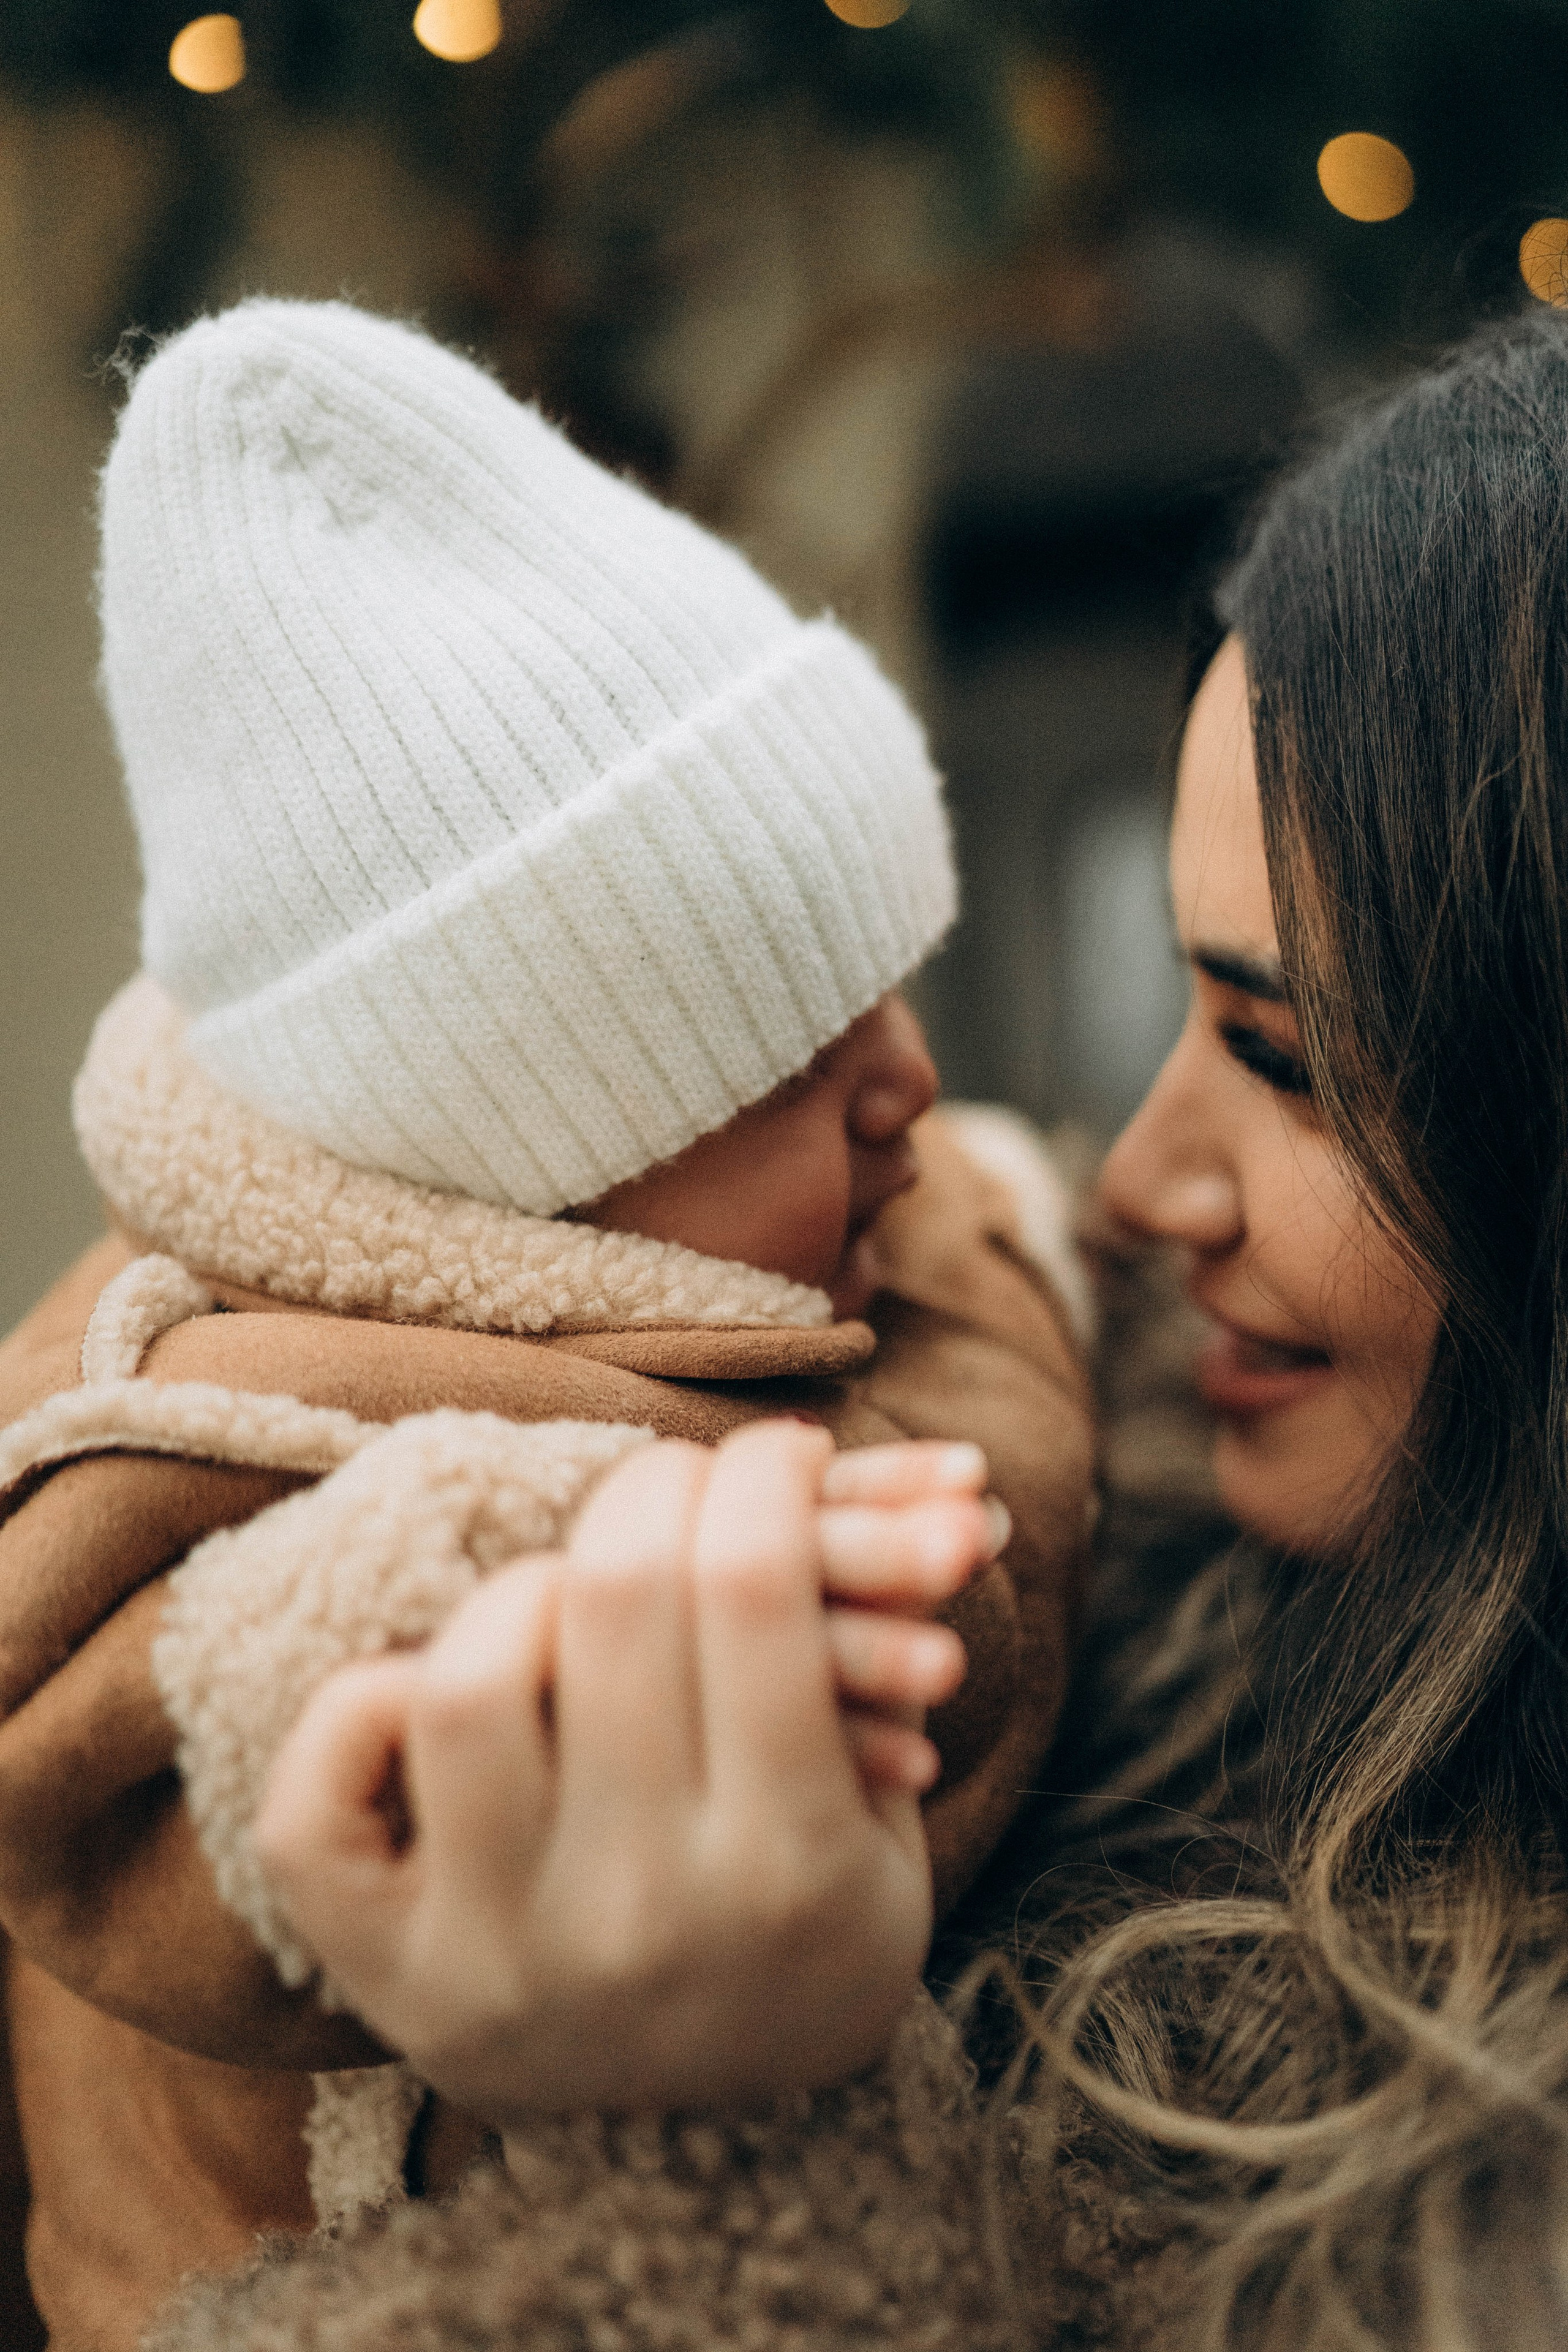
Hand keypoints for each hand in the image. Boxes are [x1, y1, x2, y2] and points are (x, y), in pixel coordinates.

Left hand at [254, 1423, 997, 2121]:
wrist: (717, 2168)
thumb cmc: (809, 1943)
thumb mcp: (888, 1826)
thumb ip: (894, 1657)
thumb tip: (953, 1490)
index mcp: (788, 1868)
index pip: (752, 1586)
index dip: (764, 1476)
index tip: (777, 1455)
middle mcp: (639, 1908)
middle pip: (616, 1597)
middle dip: (659, 1488)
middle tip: (683, 1487)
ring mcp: (499, 1949)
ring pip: (468, 1679)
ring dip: (527, 1591)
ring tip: (576, 1599)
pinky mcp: (391, 1978)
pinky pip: (317, 1802)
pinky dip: (359, 1707)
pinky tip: (435, 1693)